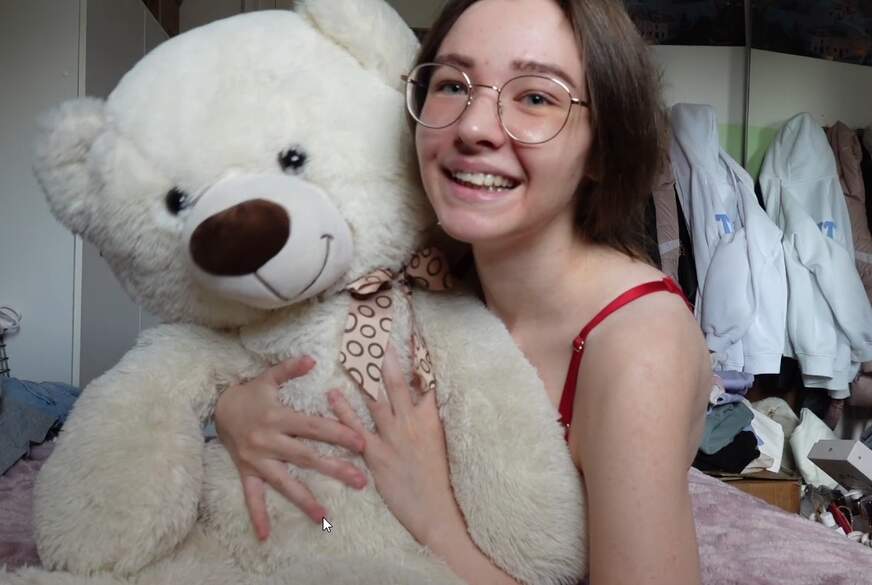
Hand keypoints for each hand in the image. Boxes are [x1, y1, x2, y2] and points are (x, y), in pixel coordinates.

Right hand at [214, 356, 366, 540]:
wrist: (215, 407)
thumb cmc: (249, 393)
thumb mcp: (267, 377)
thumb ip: (289, 369)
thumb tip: (313, 359)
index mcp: (278, 418)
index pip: (313, 427)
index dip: (337, 434)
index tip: (361, 441)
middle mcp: (269, 442)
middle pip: (306, 458)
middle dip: (334, 468)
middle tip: (360, 480)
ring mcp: (257, 460)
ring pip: (284, 483)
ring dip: (304, 500)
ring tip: (324, 517)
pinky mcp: (247, 472)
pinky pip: (252, 496)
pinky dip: (257, 515)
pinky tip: (265, 536)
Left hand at [328, 346, 466, 546]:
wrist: (434, 510)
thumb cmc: (440, 480)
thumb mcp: (440, 444)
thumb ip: (430, 420)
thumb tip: (424, 399)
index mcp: (431, 418)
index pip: (425, 380)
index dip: (419, 358)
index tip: (412, 337)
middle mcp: (411, 422)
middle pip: (397, 382)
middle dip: (386, 358)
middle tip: (376, 336)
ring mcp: (392, 436)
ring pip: (375, 399)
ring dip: (362, 377)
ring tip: (351, 355)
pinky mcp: (375, 454)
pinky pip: (356, 427)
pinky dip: (343, 410)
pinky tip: (332, 394)